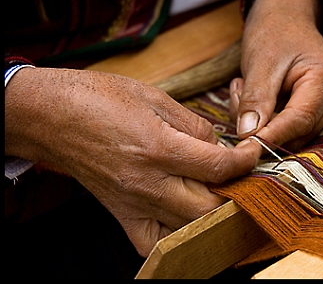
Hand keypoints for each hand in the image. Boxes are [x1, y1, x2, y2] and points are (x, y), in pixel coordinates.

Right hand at [5, 67, 260, 256]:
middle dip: (236, 190)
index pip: (219, 166)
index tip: (253, 153)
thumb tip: (219, 144)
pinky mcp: (121, 214)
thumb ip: (193, 124)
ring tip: (219, 192)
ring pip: (188, 226)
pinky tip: (183, 219)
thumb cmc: (100, 99)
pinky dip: (175, 235)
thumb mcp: (155, 97)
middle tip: (242, 175)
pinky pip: (152, 242)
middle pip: (210, 204)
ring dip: (212, 212)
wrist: (52, 116)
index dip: (246, 160)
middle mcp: (148, 182)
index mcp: (159, 147)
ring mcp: (134, 203)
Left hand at [230, 0, 322, 150]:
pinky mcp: (317, 113)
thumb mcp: (261, 61)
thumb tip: (249, 135)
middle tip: (237, 92)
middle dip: (261, 123)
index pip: (299, 120)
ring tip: (245, 88)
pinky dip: (267, 119)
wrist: (287, 18)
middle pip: (296, 132)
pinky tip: (256, 96)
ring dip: (261, 121)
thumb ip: (256, 99)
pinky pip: (289, 129)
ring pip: (290, 135)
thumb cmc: (275, 32)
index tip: (244, 147)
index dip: (271, 136)